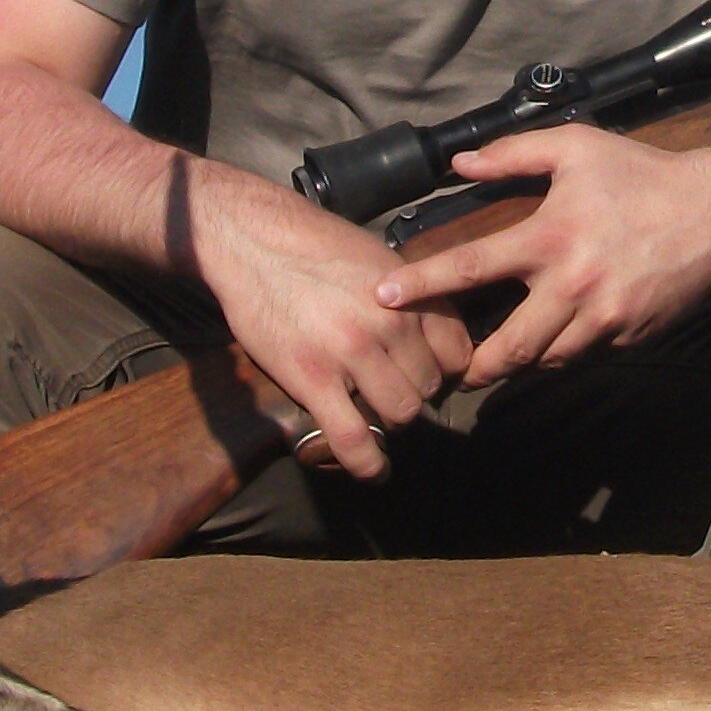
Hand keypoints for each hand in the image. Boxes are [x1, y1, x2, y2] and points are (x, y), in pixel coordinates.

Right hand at [182, 167, 473, 478]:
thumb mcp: (379, 259)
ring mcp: (352, 352)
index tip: (427, 372)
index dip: (445, 369)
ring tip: (371, 410)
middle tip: (386, 386)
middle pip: (428, 386)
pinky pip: (353, 438)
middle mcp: (391, 323)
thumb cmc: (313, 246)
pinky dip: (368, 464)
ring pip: (401, 412)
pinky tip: (374, 471)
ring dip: (389, 419)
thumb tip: (432, 335)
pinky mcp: (313, 378)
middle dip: (413, 391)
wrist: (251, 240)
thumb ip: (411, 298)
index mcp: (411, 292)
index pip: (458, 351)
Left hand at [374, 124, 710, 387]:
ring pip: (548, 360)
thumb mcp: (576, 148)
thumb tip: (459, 165)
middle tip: (457, 371)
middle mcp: (572, 285)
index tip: (383, 300)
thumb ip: (513, 154)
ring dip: (523, 361)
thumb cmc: (642, 175)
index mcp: (549, 237)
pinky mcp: (631, 336)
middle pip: (509, 347)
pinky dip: (569, 349)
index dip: (423, 285)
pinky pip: (587, 353)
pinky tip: (565, 333)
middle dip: (477, 367)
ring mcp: (605, 317)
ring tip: (505, 357)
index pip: (471, 268)